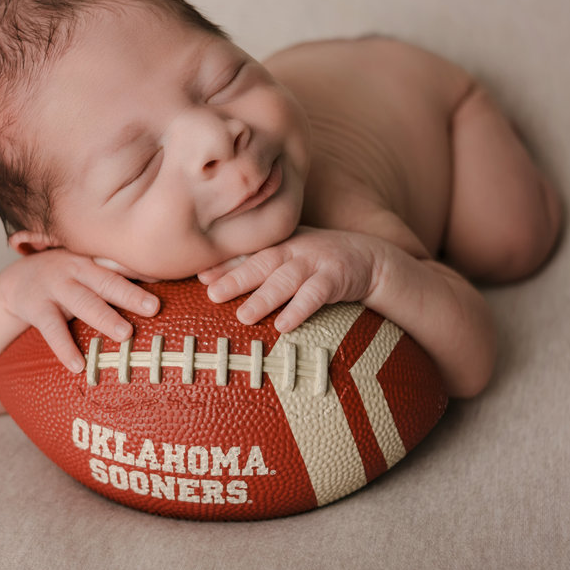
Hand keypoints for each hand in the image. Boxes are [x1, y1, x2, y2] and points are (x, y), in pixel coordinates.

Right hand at [0, 249, 159, 372]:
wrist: (16, 282)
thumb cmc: (67, 278)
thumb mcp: (89, 268)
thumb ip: (120, 274)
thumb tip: (166, 280)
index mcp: (94, 259)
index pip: (122, 263)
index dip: (145, 269)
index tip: (170, 276)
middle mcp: (76, 268)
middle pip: (107, 281)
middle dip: (130, 294)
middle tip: (154, 308)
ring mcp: (55, 286)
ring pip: (82, 302)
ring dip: (104, 317)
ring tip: (125, 334)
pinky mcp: (36, 307)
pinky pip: (52, 329)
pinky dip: (65, 348)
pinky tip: (78, 365)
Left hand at [198, 227, 386, 332]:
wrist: (370, 257)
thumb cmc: (318, 259)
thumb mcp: (288, 254)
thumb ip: (254, 262)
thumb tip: (207, 277)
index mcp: (279, 244)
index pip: (248, 253)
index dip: (224, 264)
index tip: (199, 276)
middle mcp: (294, 249)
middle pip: (262, 263)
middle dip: (236, 278)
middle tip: (212, 294)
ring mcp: (316, 262)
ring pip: (286, 280)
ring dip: (264, 298)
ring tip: (243, 316)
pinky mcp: (336, 277)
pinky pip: (316, 295)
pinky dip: (299, 309)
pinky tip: (283, 325)